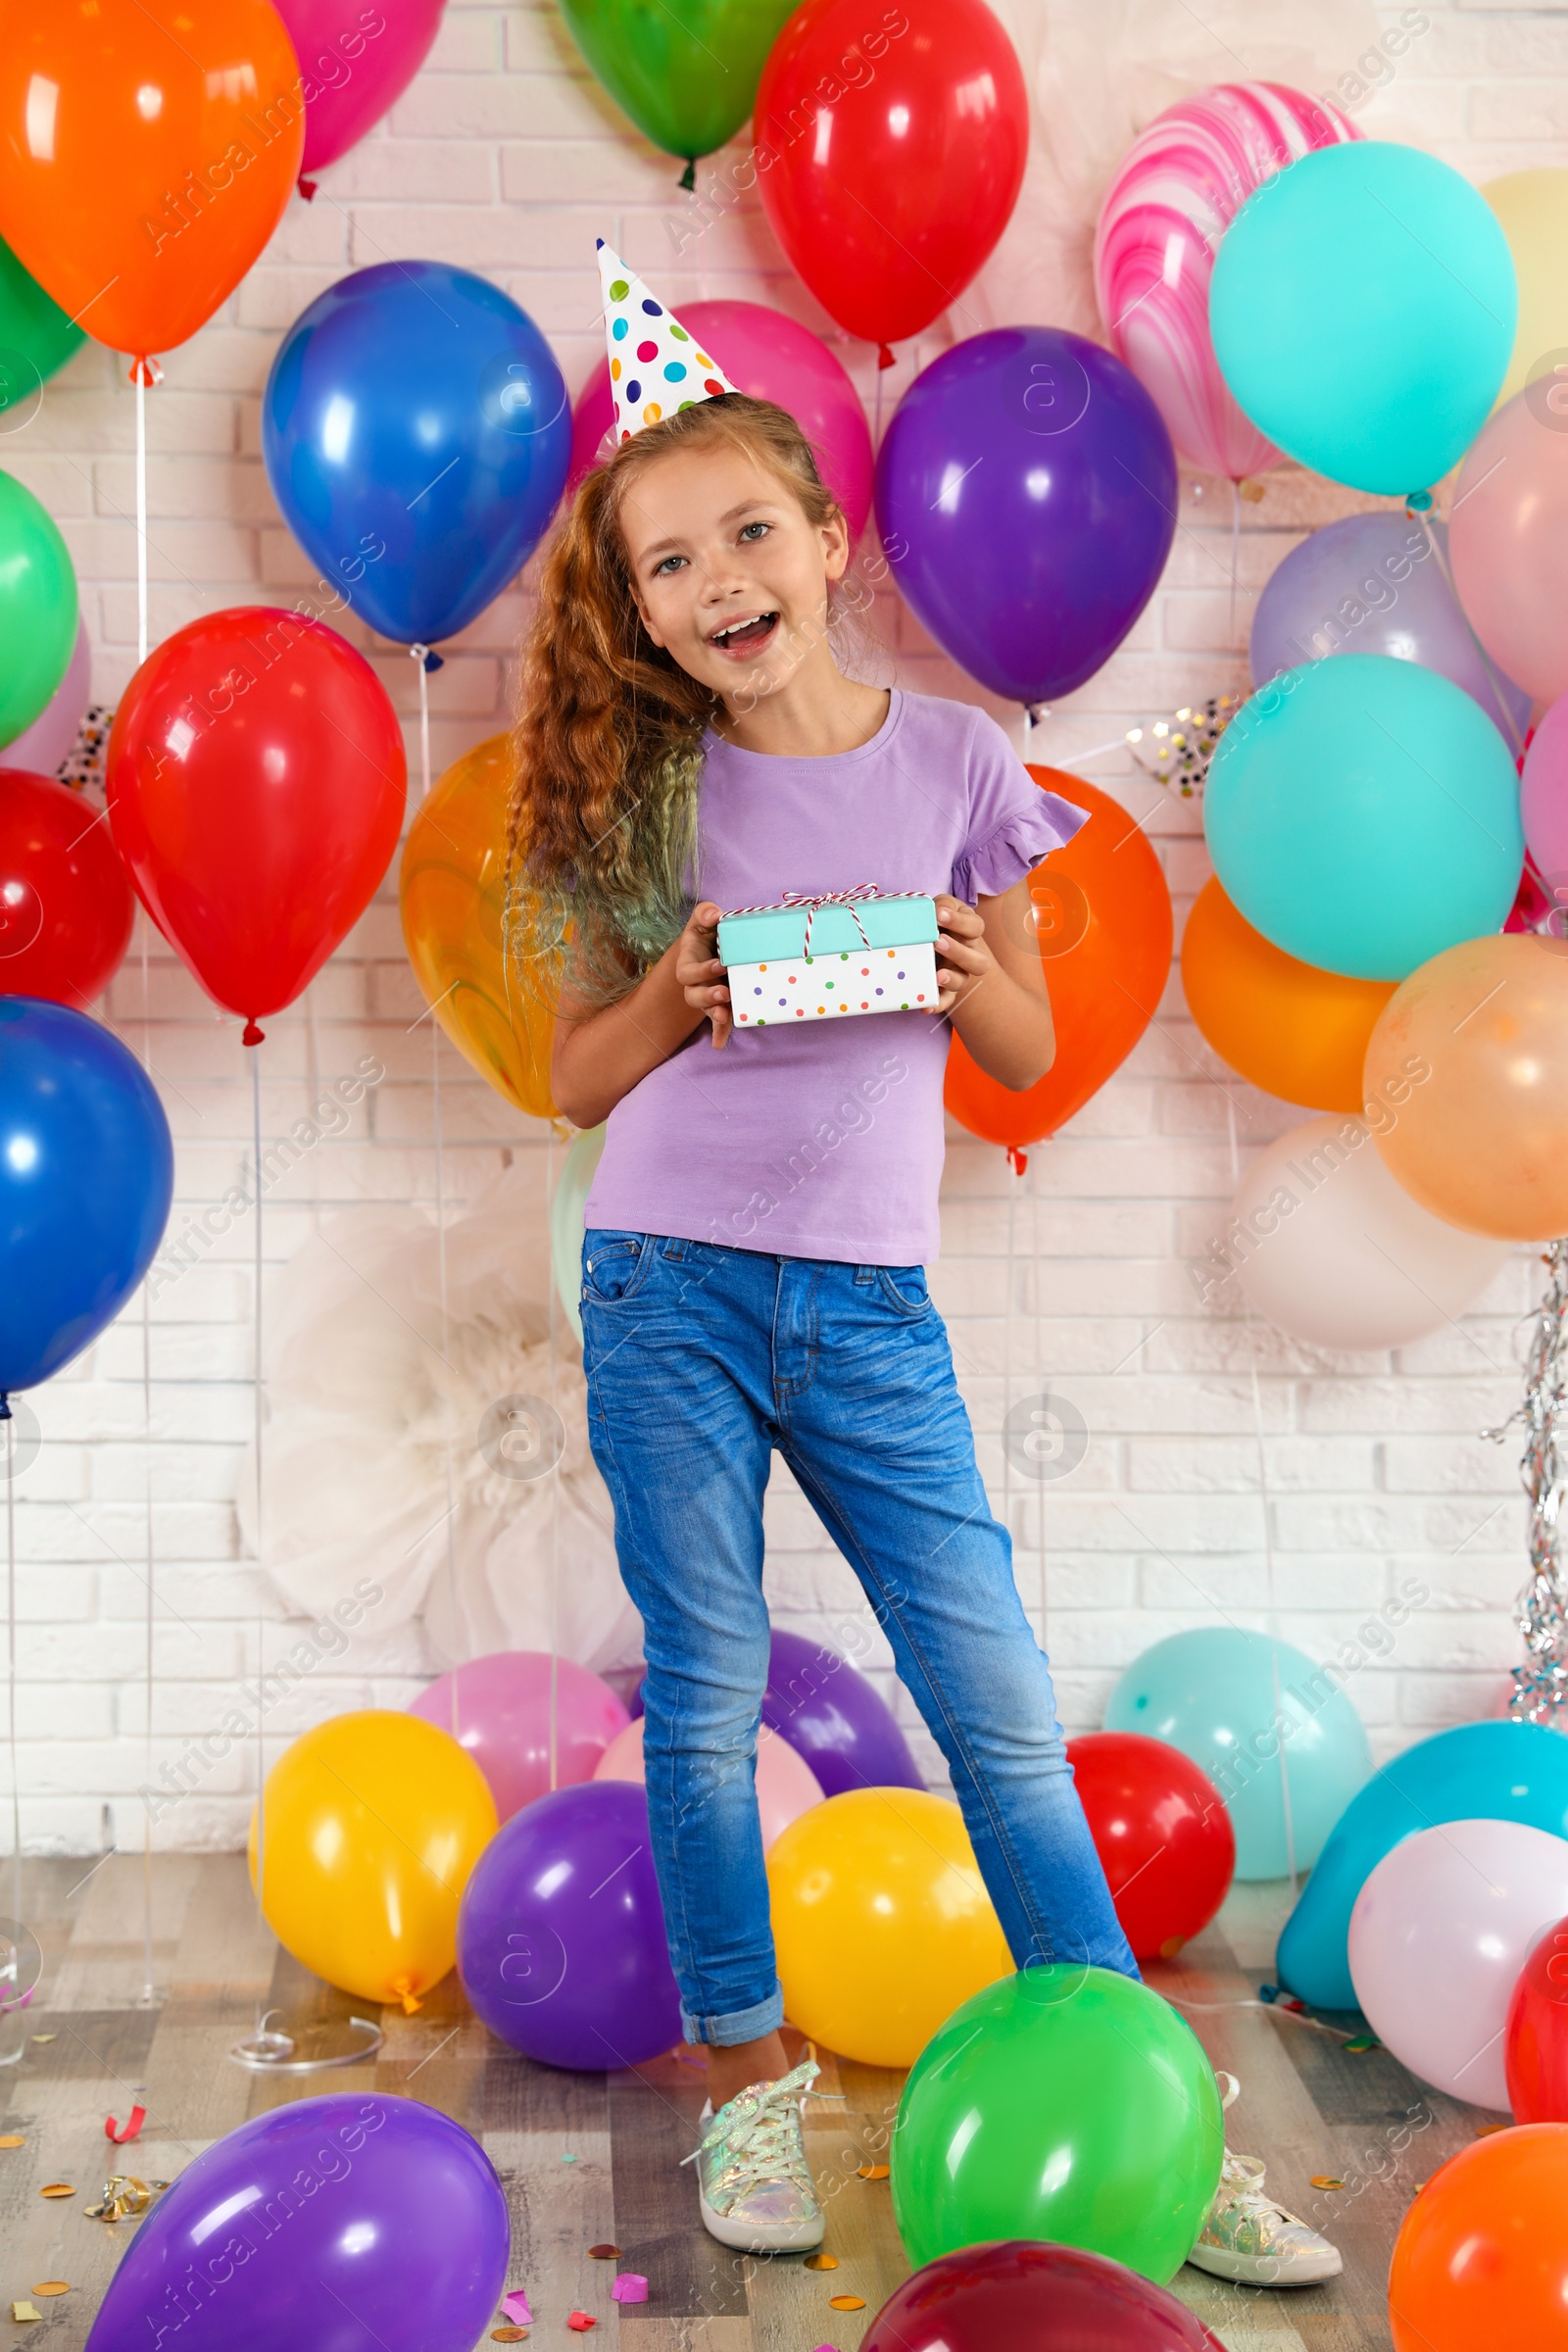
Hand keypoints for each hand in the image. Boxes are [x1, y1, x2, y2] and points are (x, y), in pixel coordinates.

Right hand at [676, 900, 731, 1046]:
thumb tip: (714, 914)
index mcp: (689, 963)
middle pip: (693, 995)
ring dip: (714, 1014)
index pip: (688, 971)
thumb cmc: (710, 933)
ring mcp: (707, 996)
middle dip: (708, 996)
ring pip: (704, 1009)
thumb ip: (705, 914)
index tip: (721, 964)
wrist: (718, 947)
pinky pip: (717, 1023)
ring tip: (724, 1014)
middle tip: (725, 992)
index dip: (703, 970)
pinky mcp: (720, 1005)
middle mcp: (695, 983)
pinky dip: (718, 1033)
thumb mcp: (704, 921)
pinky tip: (719, 1043)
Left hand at [930, 893, 993, 1014]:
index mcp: (971, 931)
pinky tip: (925, 1007)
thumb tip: (937, 911)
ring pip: (964, 981)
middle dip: (958, 952)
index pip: (975, 927)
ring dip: (951, 978)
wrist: (930, 937)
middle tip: (938, 942)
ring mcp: (959, 973)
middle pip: (979, 961)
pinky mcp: (945, 987)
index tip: (939, 914)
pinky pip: (945, 1000)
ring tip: (937, 975)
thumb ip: (942, 906)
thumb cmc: (938, 919)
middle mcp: (970, 954)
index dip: (959, 921)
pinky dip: (937, 1004)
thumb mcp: (941, 907)